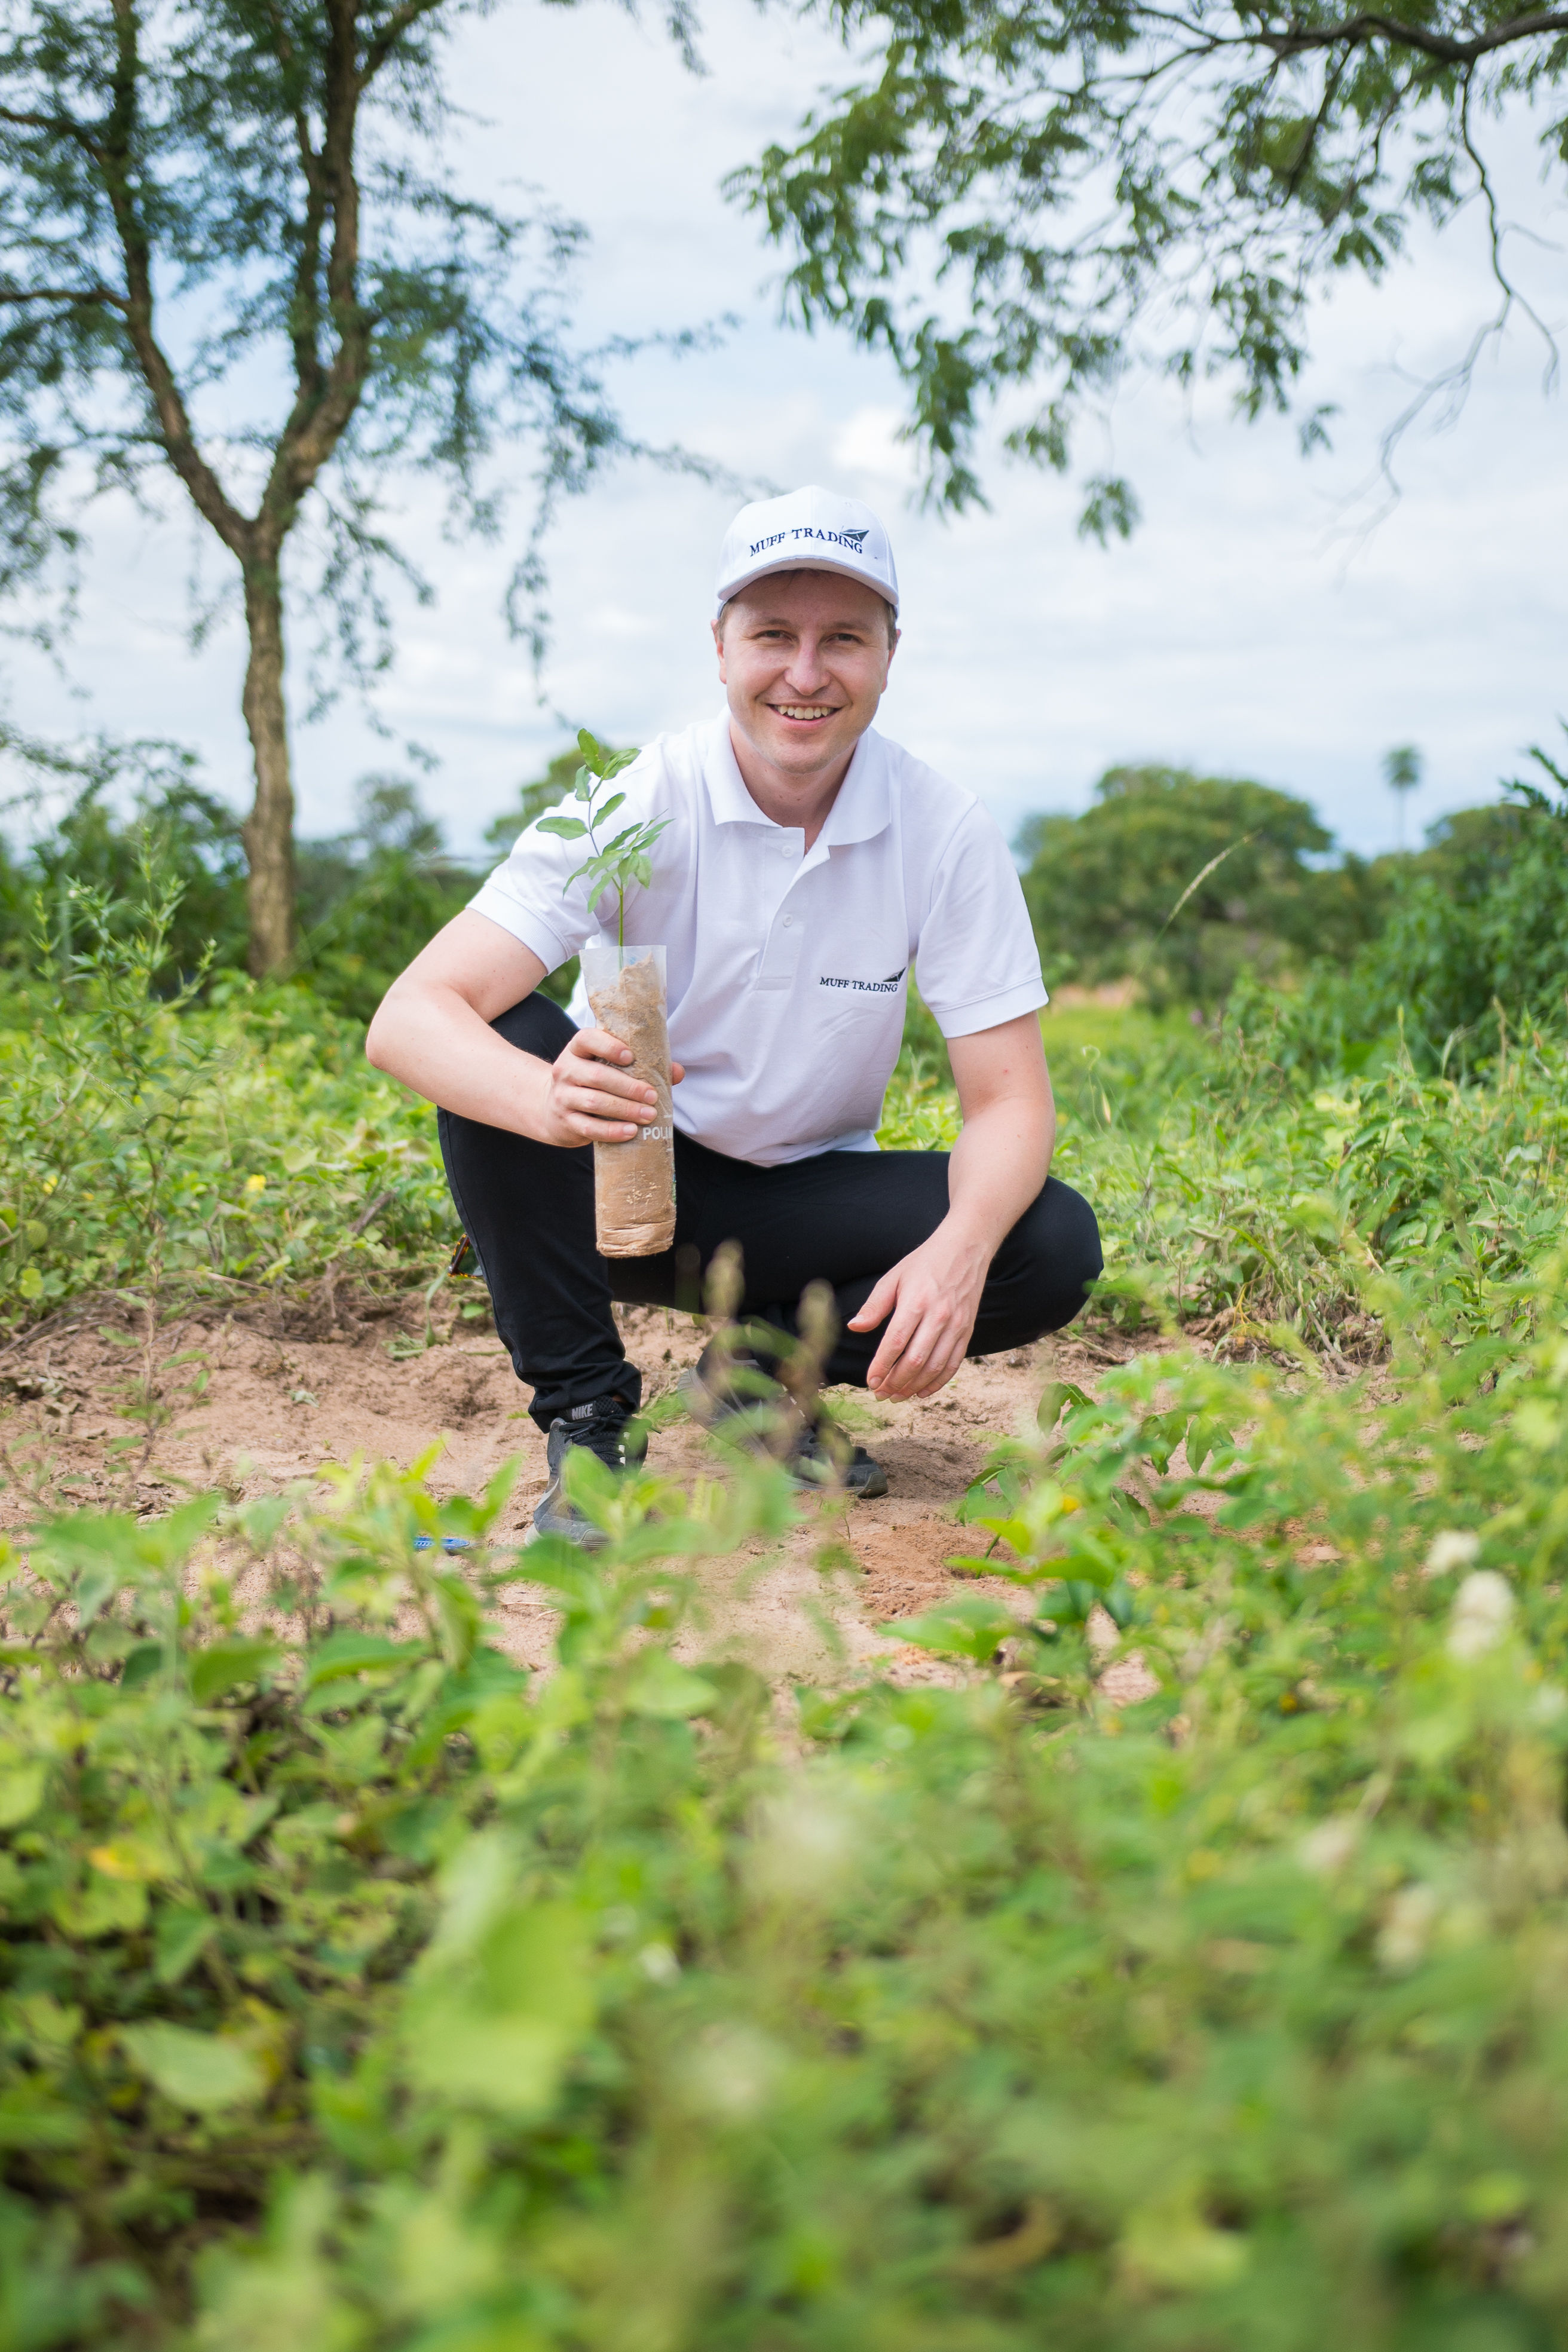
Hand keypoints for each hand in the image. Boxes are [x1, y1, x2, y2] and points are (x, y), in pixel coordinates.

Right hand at [538, 1025, 684, 1147]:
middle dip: (628, 1087)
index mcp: (578, 1050)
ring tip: (649, 1115)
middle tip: (652, 1096)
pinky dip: (611, 1131)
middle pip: (597, 1075)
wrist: (553, 1109)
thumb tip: (677, 1071)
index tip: (631, 1056)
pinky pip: (589, 1127)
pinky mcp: (565, 1121)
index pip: (586, 1039)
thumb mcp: (609, 1069)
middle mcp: (566, 1070)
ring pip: (594, 1102)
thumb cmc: (593, 1084)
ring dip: (625, 1109)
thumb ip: (643, 1066)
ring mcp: (563, 1097)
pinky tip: (630, 1131)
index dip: (608, 1046)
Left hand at [847, 1221, 990, 1399]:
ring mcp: (956, 1326)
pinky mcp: (968, 1331)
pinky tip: (922, 1392)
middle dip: (895, 1382)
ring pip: (935, 1367)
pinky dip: (938, 1382)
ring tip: (897, 1396)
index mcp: (916, 1303)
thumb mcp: (894, 1277)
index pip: (895, 1343)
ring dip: (914, 1387)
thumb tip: (854, 1327)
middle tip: (880, 1394)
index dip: (881, 1366)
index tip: (870, 1382)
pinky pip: (953, 1364)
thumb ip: (874, 1305)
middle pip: (915, 1360)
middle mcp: (938, 1317)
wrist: (965, 1248)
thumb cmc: (924, 1262)